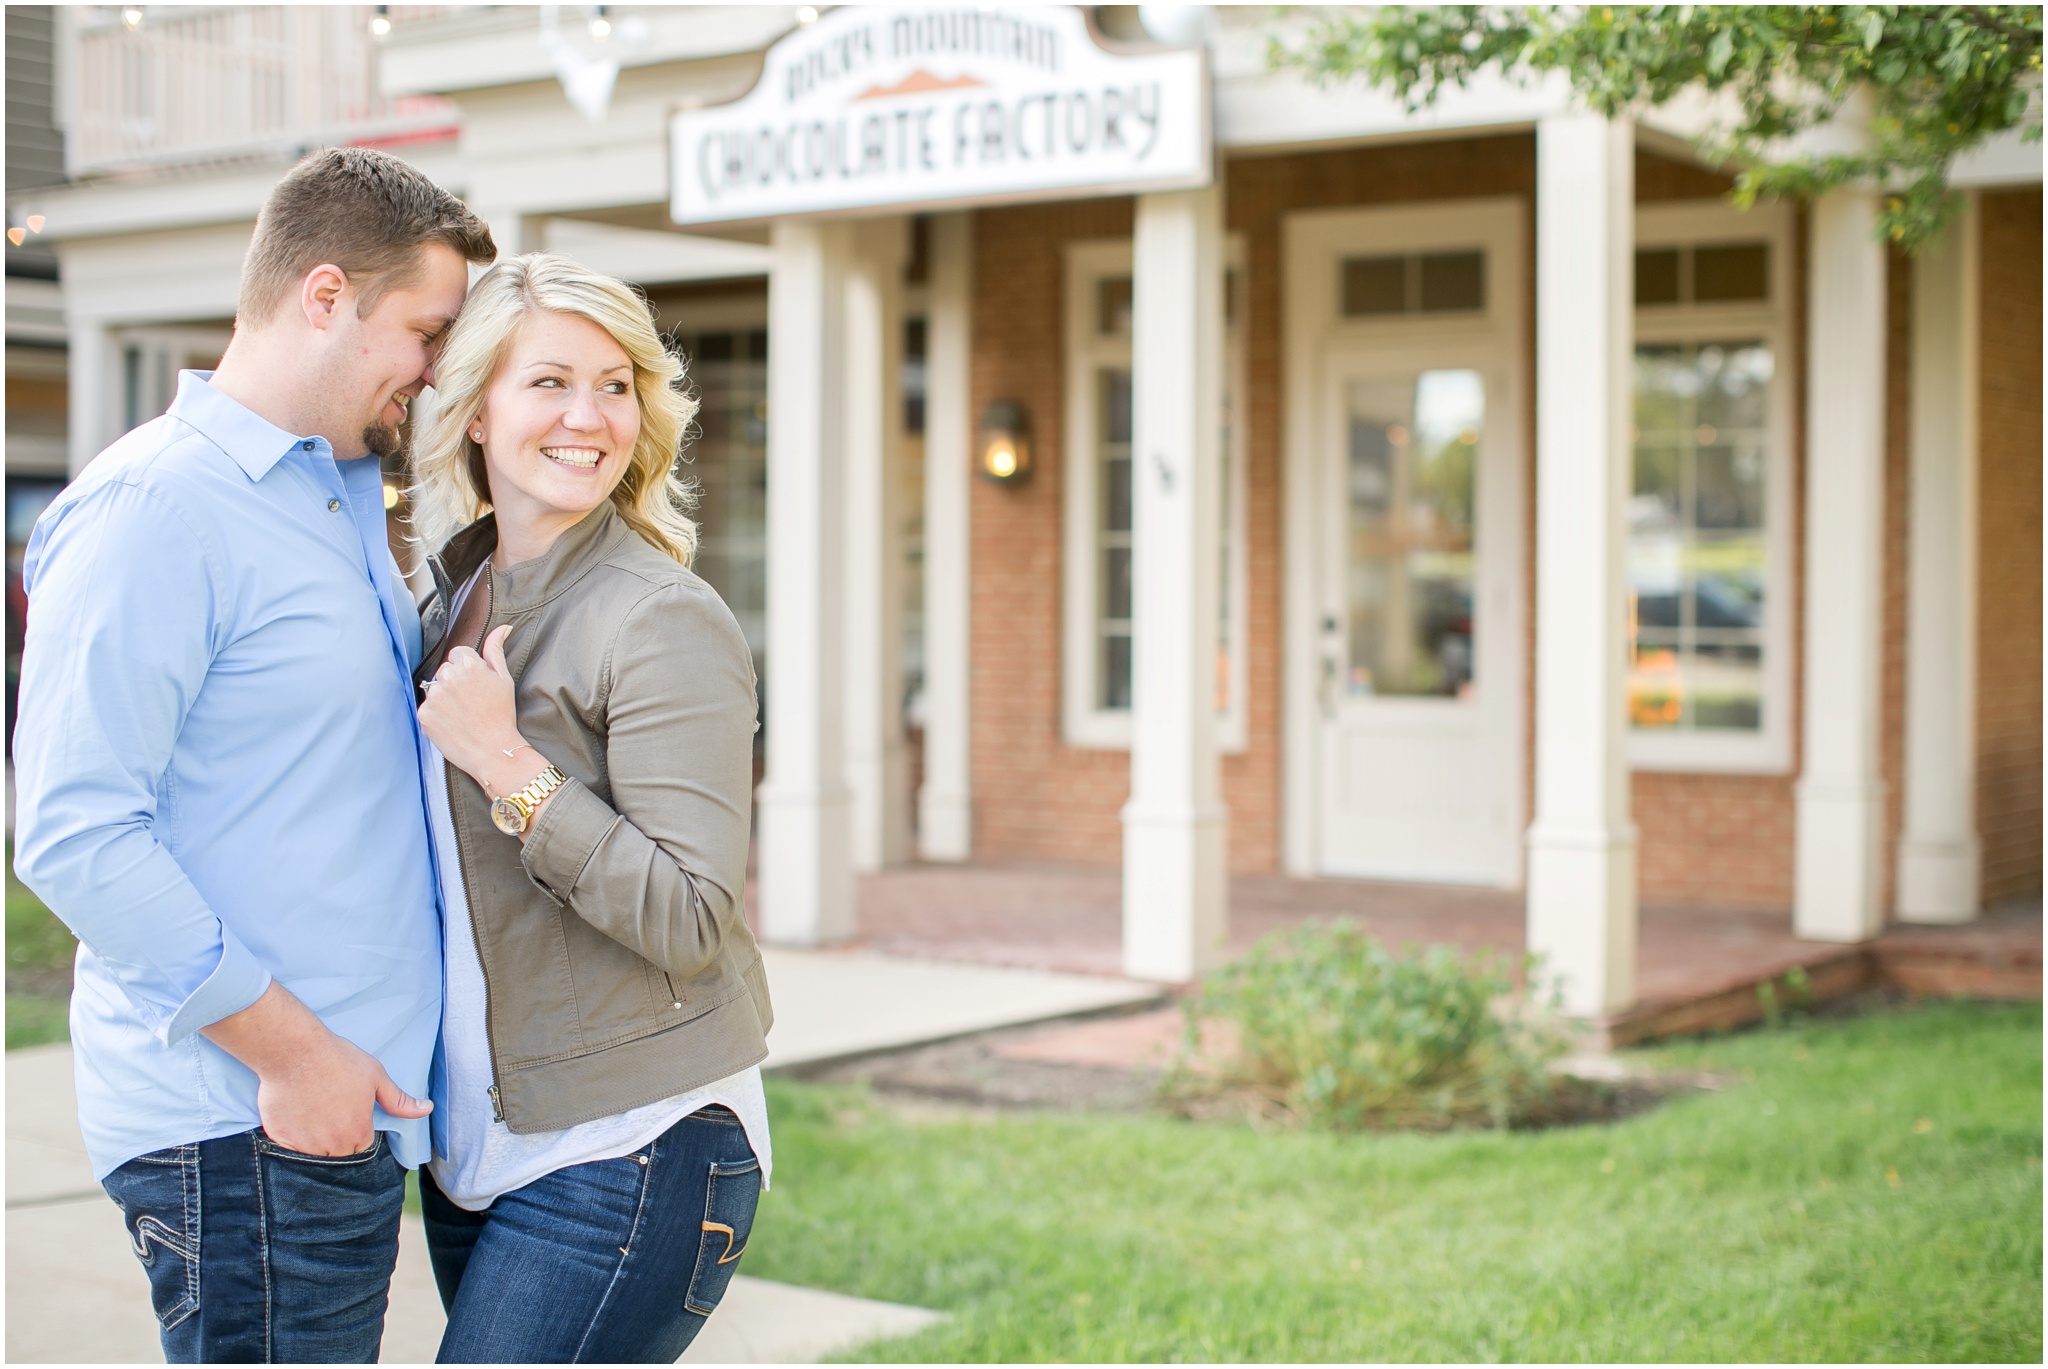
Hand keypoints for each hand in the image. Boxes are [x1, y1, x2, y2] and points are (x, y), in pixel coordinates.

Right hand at [256, 1029, 431, 1155]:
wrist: (295, 1051)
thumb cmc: (338, 1060)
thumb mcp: (376, 1077)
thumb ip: (399, 1101)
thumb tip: (426, 1109)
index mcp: (358, 1134)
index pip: (363, 1147)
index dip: (357, 1130)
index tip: (349, 1113)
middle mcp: (332, 1146)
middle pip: (339, 1154)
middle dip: (337, 1138)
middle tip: (330, 1109)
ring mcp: (304, 1145)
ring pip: (314, 1154)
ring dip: (314, 1141)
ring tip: (312, 1111)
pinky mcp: (280, 1139)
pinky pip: (288, 1149)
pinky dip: (291, 1137)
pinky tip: (294, 1114)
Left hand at [419, 624, 527, 786]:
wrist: (493, 751)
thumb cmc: (502, 715)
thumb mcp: (504, 679)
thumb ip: (496, 650)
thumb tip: (503, 627)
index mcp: (469, 665)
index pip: (459, 654)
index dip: (469, 669)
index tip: (477, 686)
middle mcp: (448, 677)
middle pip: (446, 669)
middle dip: (455, 681)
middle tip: (471, 702)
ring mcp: (434, 696)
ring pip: (435, 687)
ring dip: (445, 697)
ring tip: (462, 714)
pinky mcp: (424, 714)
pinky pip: (428, 706)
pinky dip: (437, 714)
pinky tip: (452, 723)